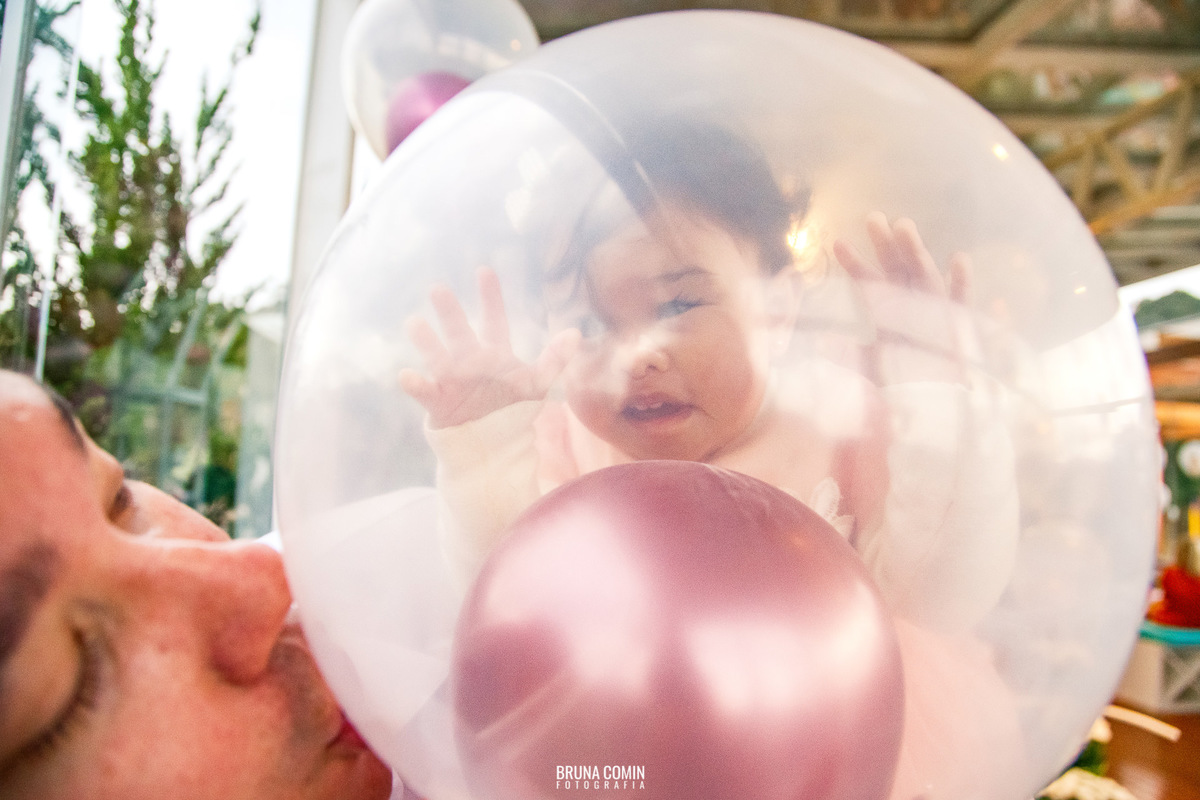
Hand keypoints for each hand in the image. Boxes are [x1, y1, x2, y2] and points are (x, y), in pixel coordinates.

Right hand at [399, 268, 579, 428]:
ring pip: (437, 356)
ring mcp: (451, 380)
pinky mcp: (437, 402)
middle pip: (460, 333)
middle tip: (438, 289)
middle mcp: (469, 362)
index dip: (491, 297)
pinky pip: (425, 391)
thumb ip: (554, 359)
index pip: (494, 320)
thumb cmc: (511, 411)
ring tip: (414, 323)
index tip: (484, 270)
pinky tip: (406, 375)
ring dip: (426, 341)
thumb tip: (575, 332)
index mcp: (494, 354)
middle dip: (450, 312)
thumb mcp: (536, 385)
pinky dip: (414, 384)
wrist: (491, 446)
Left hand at [832, 213, 973, 383]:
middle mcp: (911, 304)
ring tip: (904, 226)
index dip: (854, 262)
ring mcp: (935, 310)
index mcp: (887, 310)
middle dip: (885, 244)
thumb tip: (823, 343)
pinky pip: (962, 302)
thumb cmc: (899, 381)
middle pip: (897, 267)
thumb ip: (848, 355)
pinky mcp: (957, 325)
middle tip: (872, 217)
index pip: (868, 281)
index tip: (836, 243)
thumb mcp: (868, 368)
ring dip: (915, 252)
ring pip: (924, 274)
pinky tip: (960, 260)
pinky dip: (962, 283)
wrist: (931, 402)